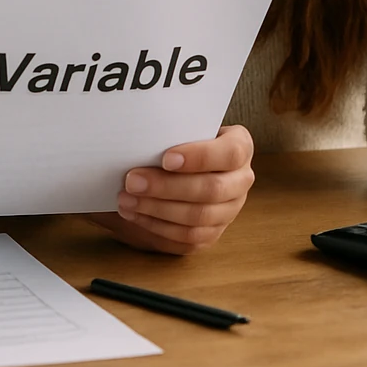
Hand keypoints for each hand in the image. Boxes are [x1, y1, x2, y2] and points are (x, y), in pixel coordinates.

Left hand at [86, 125, 253, 254]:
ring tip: (126, 199)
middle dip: (167, 187)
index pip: (231, 153)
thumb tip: (139, 138)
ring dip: (157, 209)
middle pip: (212, 189)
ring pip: (199, 217)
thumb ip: (169, 132)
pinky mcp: (212, 233)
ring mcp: (229, 210)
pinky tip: (134, 214)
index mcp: (240, 147)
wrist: (178, 165)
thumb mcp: (178, 129)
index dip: (200, 157)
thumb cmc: (177, 141)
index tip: (166, 159)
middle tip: (132, 181)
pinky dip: (157, 226)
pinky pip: (188, 237)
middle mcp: (240, 180)